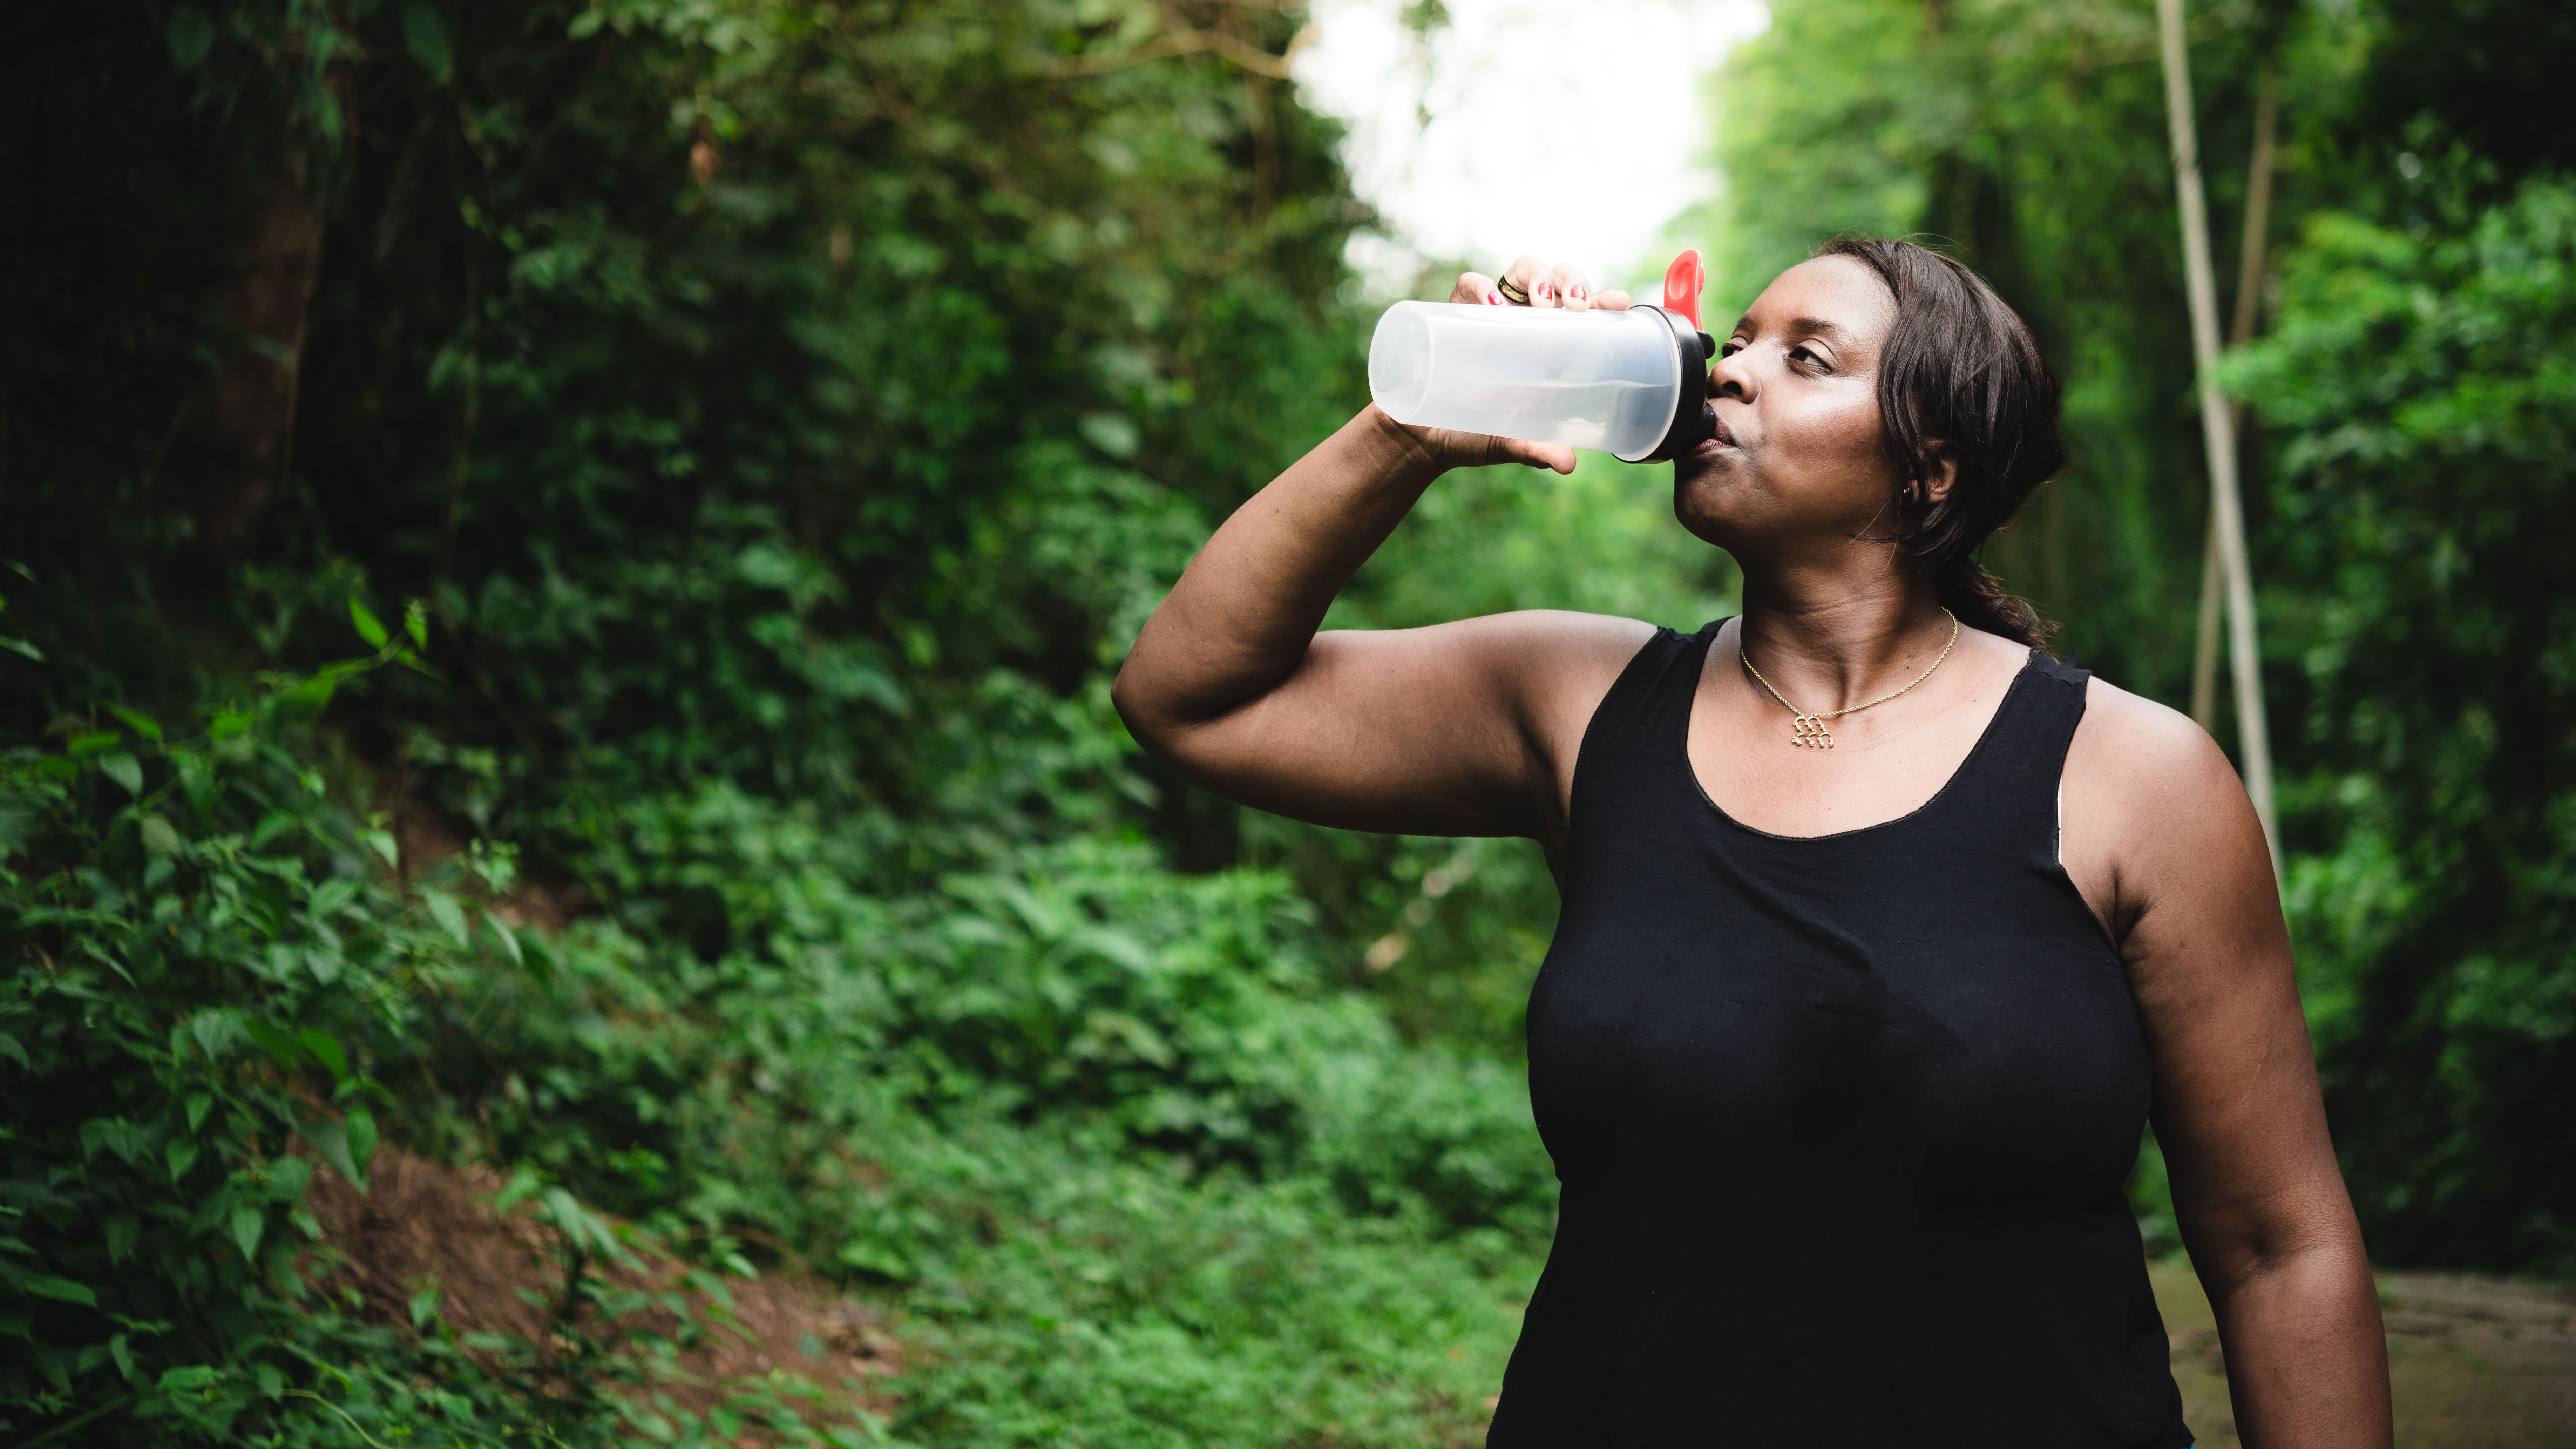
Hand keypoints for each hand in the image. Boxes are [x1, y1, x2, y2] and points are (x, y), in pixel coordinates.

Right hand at [1386, 255, 1633, 473]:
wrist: (1419, 439)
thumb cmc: (1471, 437)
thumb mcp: (1508, 443)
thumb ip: (1536, 449)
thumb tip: (1568, 464)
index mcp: (1547, 349)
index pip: (1583, 312)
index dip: (1603, 299)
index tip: (1619, 302)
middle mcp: (1524, 324)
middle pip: (1558, 279)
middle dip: (1573, 281)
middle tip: (1576, 305)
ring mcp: (1490, 314)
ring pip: (1522, 269)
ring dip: (1538, 275)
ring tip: (1541, 302)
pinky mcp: (1454, 312)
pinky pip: (1470, 283)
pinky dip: (1483, 286)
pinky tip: (1493, 304)